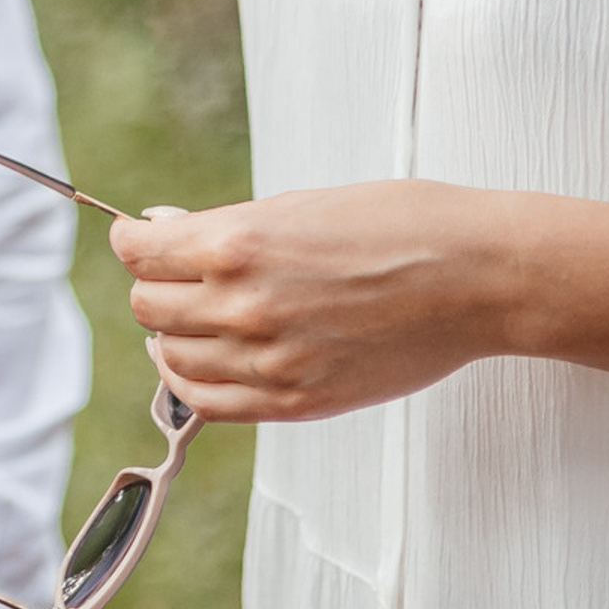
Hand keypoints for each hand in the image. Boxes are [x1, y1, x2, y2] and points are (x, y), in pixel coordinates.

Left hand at [113, 179, 514, 421]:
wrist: (474, 278)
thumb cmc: (395, 226)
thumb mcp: (295, 204)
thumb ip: (222, 226)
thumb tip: (163, 229)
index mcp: (237, 243)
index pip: (138, 252)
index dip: (133, 242)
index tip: (142, 240)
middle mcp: (244, 304)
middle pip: (147, 306)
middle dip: (153, 286)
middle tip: (172, 276)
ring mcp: (270, 359)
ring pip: (172, 357)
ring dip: (170, 335)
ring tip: (186, 320)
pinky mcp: (299, 402)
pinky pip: (211, 404)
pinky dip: (191, 383)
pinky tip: (197, 362)